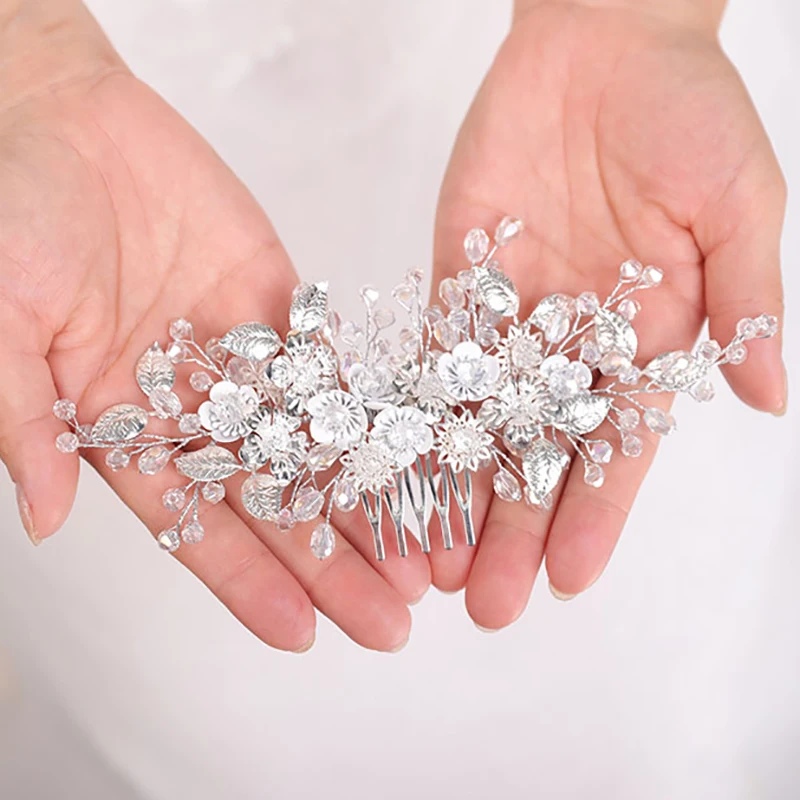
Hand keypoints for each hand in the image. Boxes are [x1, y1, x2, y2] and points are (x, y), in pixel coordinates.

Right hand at [0, 2, 427, 651]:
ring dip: (369, 502)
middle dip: (329, 562)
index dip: (247, 583)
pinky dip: (376, 411)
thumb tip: (42, 517)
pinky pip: (333, 366)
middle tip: (391, 619)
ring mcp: (242, 359)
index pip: (194, 528)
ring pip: (317, 446)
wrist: (65, 123)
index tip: (301, 634)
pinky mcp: (278, 306)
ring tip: (425, 556)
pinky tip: (422, 455)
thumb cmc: (14, 215)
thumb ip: (23, 419)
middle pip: (273, 503)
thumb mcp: (3, 322)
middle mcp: (192, 407)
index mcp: (123, 427)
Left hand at [429, 0, 785, 626]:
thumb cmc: (687, 112)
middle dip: (515, 530)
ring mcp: (510, 321)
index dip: (595, 513)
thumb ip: (744, 299)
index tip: (571, 578)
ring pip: (477, 427)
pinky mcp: (458, 285)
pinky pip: (431, 362)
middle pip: (538, 456)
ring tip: (430, 567)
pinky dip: (412, 419)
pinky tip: (390, 475)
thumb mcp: (739, 204)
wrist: (601, 44)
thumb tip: (766, 397)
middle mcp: (572, 346)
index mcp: (643, 340)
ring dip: (455, 496)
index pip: (616, 447)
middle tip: (487, 605)